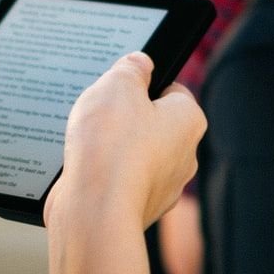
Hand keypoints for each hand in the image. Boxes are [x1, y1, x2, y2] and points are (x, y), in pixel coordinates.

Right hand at [44, 52, 204, 230]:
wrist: (94, 210)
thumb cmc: (110, 146)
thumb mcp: (116, 85)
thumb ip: (130, 68)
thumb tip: (139, 63)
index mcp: (188, 121)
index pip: (172, 90)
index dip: (143, 84)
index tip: (120, 86)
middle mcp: (183, 156)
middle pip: (152, 123)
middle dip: (125, 118)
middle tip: (100, 114)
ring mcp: (162, 186)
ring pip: (136, 154)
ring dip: (113, 148)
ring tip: (88, 144)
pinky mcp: (138, 207)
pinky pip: (120, 181)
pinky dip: (104, 175)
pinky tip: (85, 171)